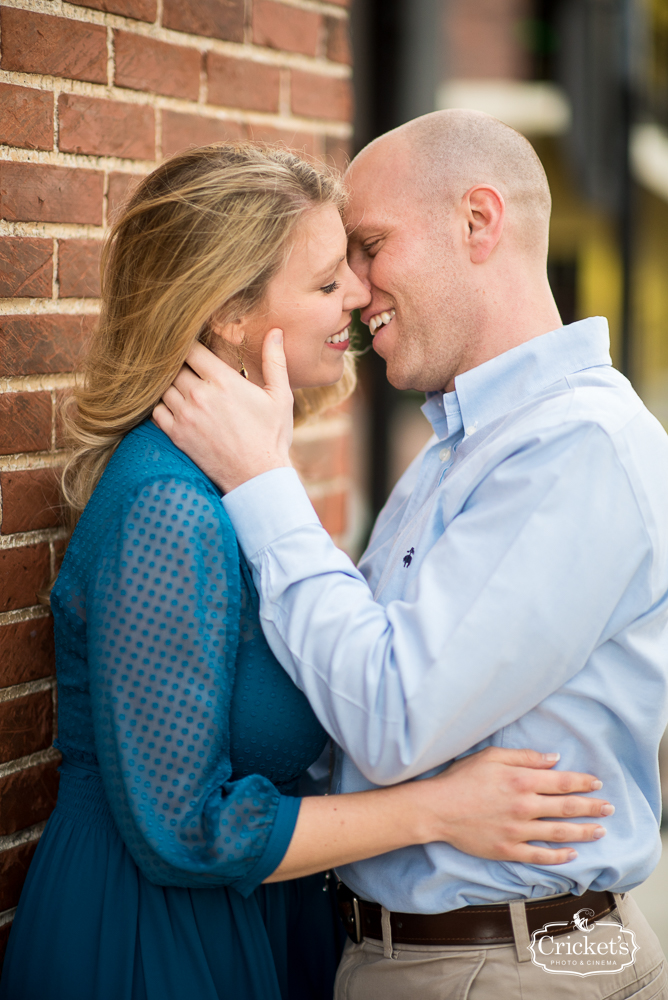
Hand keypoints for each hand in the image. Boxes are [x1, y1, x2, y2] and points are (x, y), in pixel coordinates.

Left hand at [153, 331, 293, 492]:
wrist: (257, 477)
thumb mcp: (280, 396)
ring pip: (163, 386)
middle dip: (180, 364)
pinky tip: (176, 407)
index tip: (196, 348)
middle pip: (174, 365)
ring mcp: (185, 416)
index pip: (191, 348)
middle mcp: (200, 395)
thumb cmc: (272, 436)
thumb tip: (276, 331)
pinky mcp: (177, 435)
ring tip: (183, 386)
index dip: (190, 344)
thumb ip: (275, 361)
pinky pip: (156, 410)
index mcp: (224, 381)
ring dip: (171, 384)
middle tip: (189, 367)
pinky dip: (162, 405)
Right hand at [419, 747, 612, 864]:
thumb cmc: (461, 778)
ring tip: (600, 831)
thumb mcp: (492, 756)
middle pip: (567, 808)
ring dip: (583, 832)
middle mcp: (524, 806)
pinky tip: (572, 855)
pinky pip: (539, 855)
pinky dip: (559, 857)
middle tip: (609, 809)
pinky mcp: (508, 849)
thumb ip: (525, 757)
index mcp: (522, 780)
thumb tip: (553, 759)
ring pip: (559, 833)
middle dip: (591, 807)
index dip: (583, 782)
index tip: (597, 784)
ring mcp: (517, 831)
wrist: (436, 808)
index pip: (562, 782)